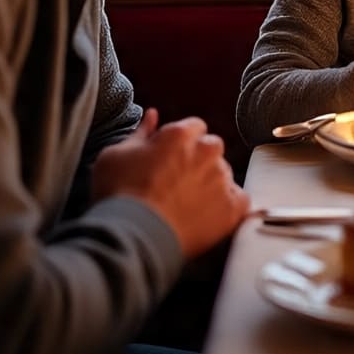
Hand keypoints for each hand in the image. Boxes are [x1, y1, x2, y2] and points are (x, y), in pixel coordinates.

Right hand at [91, 109, 250, 258]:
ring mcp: (222, 178)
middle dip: (199, 161)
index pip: (193, 128)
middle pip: (211, 148)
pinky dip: (226, 208)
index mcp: (182, 134)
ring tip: (185, 206)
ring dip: (210, 184)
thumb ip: (140, 133)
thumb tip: (152, 115)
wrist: (131, 238)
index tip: (169, 161)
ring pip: (223, 174)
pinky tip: (206, 218)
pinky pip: (239, 201)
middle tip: (176, 184)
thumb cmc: (118, 195)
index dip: (181, 144)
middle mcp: (207, 150)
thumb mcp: (115, 156)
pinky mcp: (232, 207)